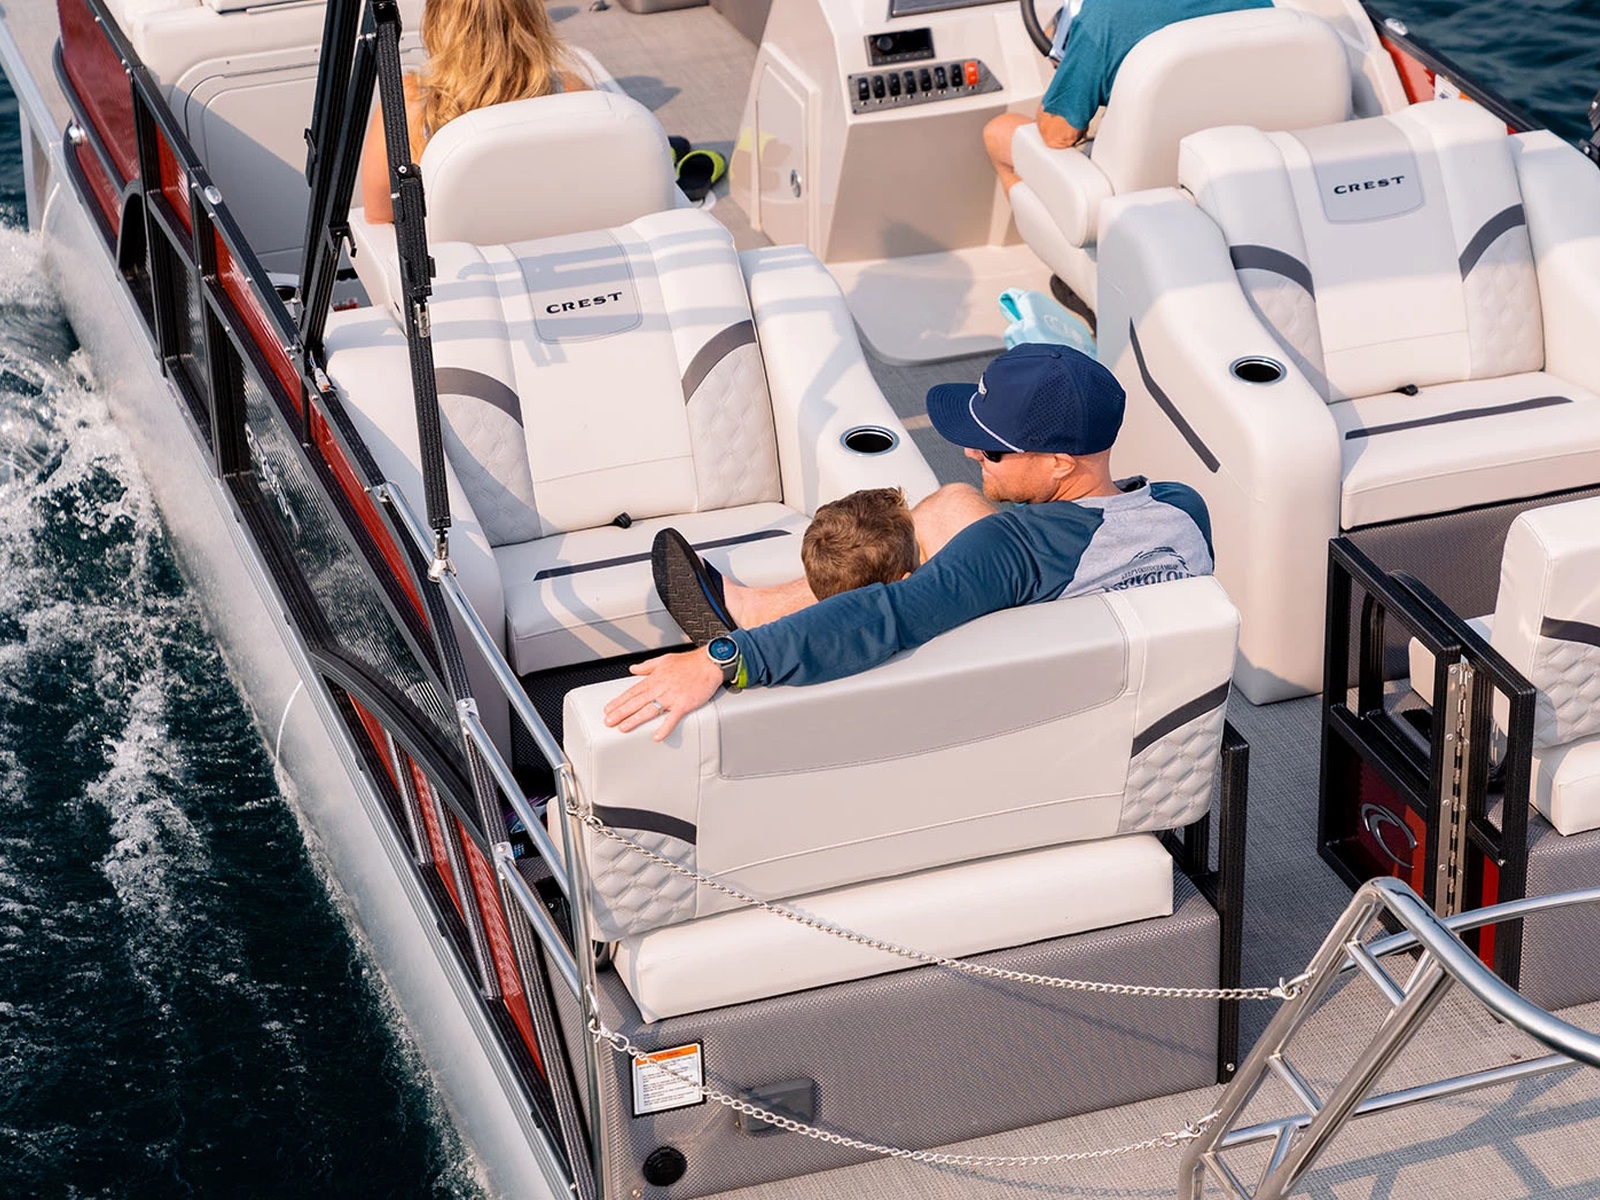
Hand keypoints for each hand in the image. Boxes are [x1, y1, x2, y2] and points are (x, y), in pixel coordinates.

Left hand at [602, 649, 724, 740]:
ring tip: (623, 727)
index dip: (619, 701)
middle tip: (608, 721)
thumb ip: (647, 666)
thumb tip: (633, 669)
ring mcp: (672, 696)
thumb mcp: (664, 659)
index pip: (632, 691)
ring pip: (649, 709)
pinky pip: (672, 718)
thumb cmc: (689, 662)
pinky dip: (665, 727)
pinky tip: (657, 736)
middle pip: (636, 701)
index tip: (609, 709)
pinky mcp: (684, 704)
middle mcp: (660, 687)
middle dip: (621, 711)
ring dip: (635, 719)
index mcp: (655, 679)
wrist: (709, 663)